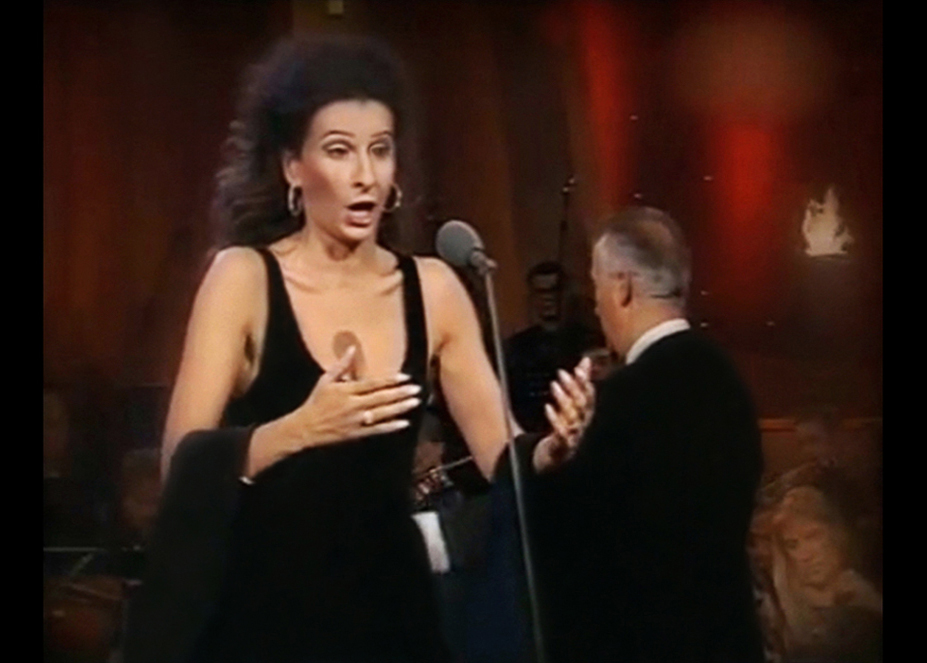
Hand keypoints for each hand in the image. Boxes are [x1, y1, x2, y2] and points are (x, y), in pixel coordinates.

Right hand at [289, 346, 422, 446]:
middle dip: (400, 393)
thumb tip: (352, 348)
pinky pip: (376, 430)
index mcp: (346, 390)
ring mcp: (356, 420)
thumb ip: (341, 365)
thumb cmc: (316, 401)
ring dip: (399, 408)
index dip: (389, 380)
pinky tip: (404, 422)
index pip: (372, 384)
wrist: (306, 428)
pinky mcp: (356, 433)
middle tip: (417, 389)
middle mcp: (353, 405)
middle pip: (380, 398)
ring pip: (382, 413)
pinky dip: (391, 427)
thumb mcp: (325, 380)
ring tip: (415, 402)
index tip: (405, 377)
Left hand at [533, 356, 594, 471]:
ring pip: (572, 417)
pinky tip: (548, 407)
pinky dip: (555, 419)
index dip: (585, 381)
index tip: (580, 367)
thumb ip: (582, 382)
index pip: (591, 396)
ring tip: (554, 385)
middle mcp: (587, 425)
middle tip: (562, 374)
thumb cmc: (572, 427)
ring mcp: (577, 437)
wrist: (561, 457)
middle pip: (583, 405)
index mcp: (591, 414)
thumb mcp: (576, 404)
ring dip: (564, 399)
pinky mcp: (565, 447)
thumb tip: (585, 360)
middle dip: (574, 388)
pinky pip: (561, 432)